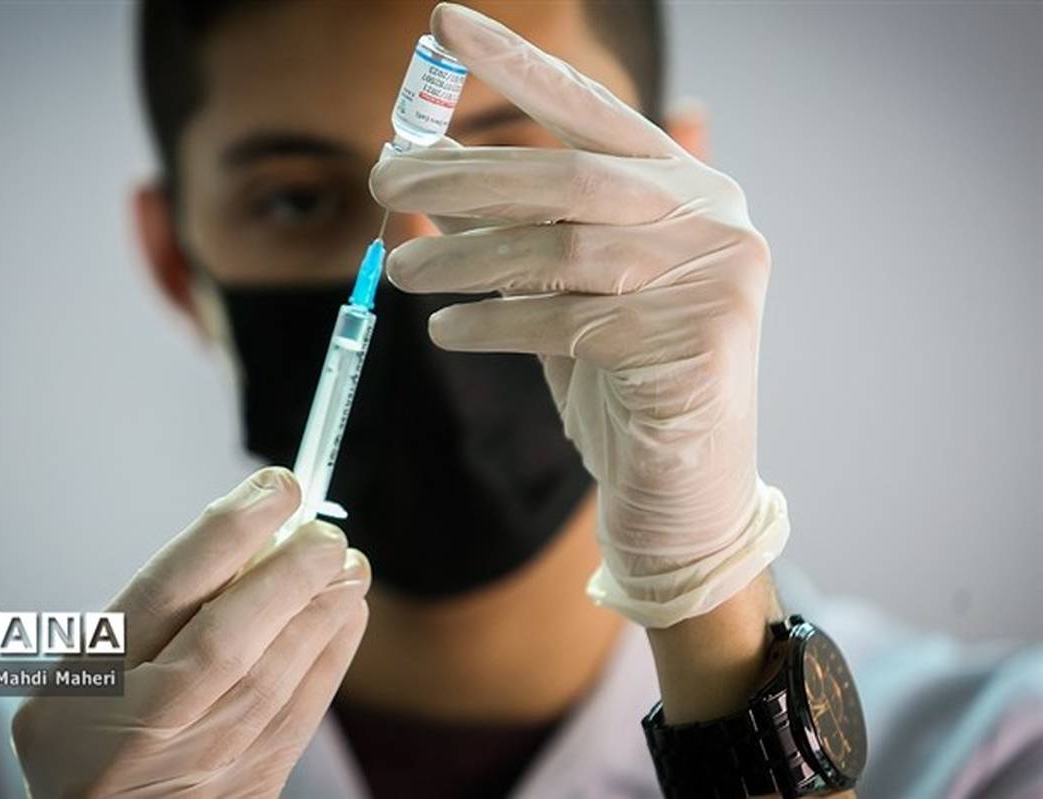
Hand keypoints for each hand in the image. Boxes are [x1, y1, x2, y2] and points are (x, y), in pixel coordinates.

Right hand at [11, 467, 369, 797]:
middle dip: (288, 572)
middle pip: (227, 634)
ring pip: (275, 674)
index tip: (276, 488)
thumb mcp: (86, 672)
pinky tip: (347, 612)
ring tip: (347, 564)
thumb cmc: (93, 744)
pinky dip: (332, 653)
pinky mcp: (249, 787)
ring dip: (323, 608)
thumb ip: (151, 611)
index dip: (231, 529)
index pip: (167, 589)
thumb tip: (247, 539)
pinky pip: (303, 712)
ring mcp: (197, 765)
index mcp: (86, 685)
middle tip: (324, 532)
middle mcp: (140, 728)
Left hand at [370, 4, 788, 628]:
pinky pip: (560, 321)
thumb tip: (414, 186)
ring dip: (460, 258)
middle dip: (461, 175)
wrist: (685, 491)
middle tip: (383, 180)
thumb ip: (514, 235)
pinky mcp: (689, 347)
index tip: (442, 26)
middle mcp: (709, 221)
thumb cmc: (622, 382)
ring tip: (399, 271)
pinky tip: (446, 330)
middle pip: (566, 177)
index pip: (592, 110)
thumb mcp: (565, 293)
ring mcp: (709, 282)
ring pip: (556, 250)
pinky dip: (488, 322)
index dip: (515, 67)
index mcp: (685, 188)